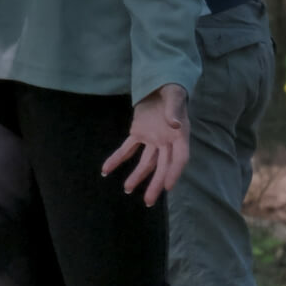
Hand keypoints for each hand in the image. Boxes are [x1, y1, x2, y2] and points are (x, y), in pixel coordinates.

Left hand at [101, 83, 190, 206]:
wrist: (161, 84)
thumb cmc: (172, 90)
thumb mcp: (175, 95)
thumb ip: (174, 109)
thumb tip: (174, 124)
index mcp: (180, 135)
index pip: (180, 158)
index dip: (174, 173)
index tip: (168, 187)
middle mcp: (167, 142)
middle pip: (162, 166)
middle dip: (155, 184)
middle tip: (148, 201)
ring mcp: (152, 139)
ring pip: (145, 162)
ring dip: (137, 176)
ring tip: (127, 189)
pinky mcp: (138, 133)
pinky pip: (127, 149)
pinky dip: (117, 159)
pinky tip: (106, 169)